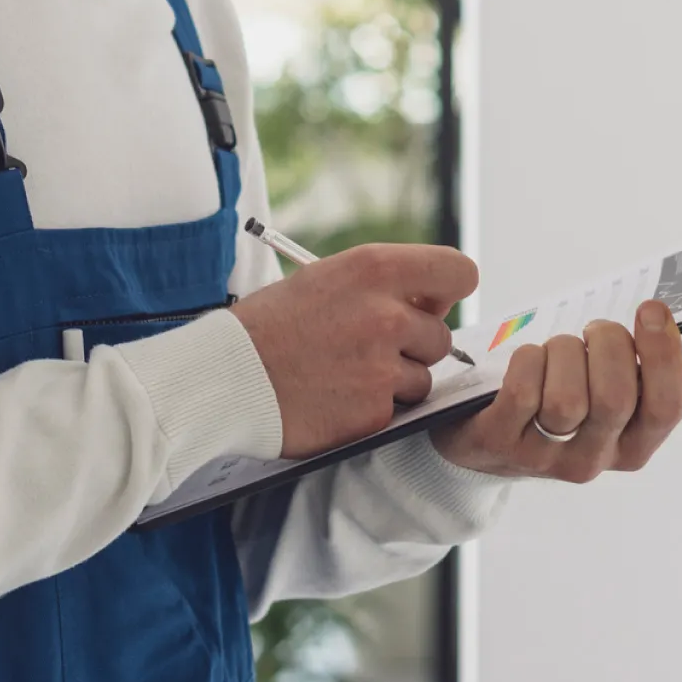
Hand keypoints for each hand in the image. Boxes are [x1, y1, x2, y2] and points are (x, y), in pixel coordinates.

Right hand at [229, 243, 478, 458]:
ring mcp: (382, 367)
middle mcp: (386, 315)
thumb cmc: (269, 326)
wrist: (223, 377)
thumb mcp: (324, 280)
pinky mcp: (374, 412)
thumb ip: (382, 286)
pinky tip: (334, 398)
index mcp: (374, 269)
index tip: (430, 305)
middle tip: (366, 348)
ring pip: (423, 378)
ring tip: (343, 374)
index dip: (448, 291)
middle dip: (413, 346)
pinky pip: (396, 411)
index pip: (458, 272)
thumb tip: (430, 304)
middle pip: (441, 335)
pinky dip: (371, 409)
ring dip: (394, 381)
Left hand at [432, 300, 681, 480]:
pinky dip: (527, 361)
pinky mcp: (500, 443)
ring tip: (557, 349)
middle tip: (594, 329)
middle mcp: (595, 459)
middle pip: (616, 399)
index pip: (667, 408)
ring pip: (567, 399)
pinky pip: (522, 394)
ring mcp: (546, 457)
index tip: (654, 308)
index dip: (663, 355)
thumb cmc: (569, 401)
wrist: (487, 439)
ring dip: (562, 353)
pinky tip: (528, 358)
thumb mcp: (628, 392)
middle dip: (606, 345)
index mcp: (635, 444)